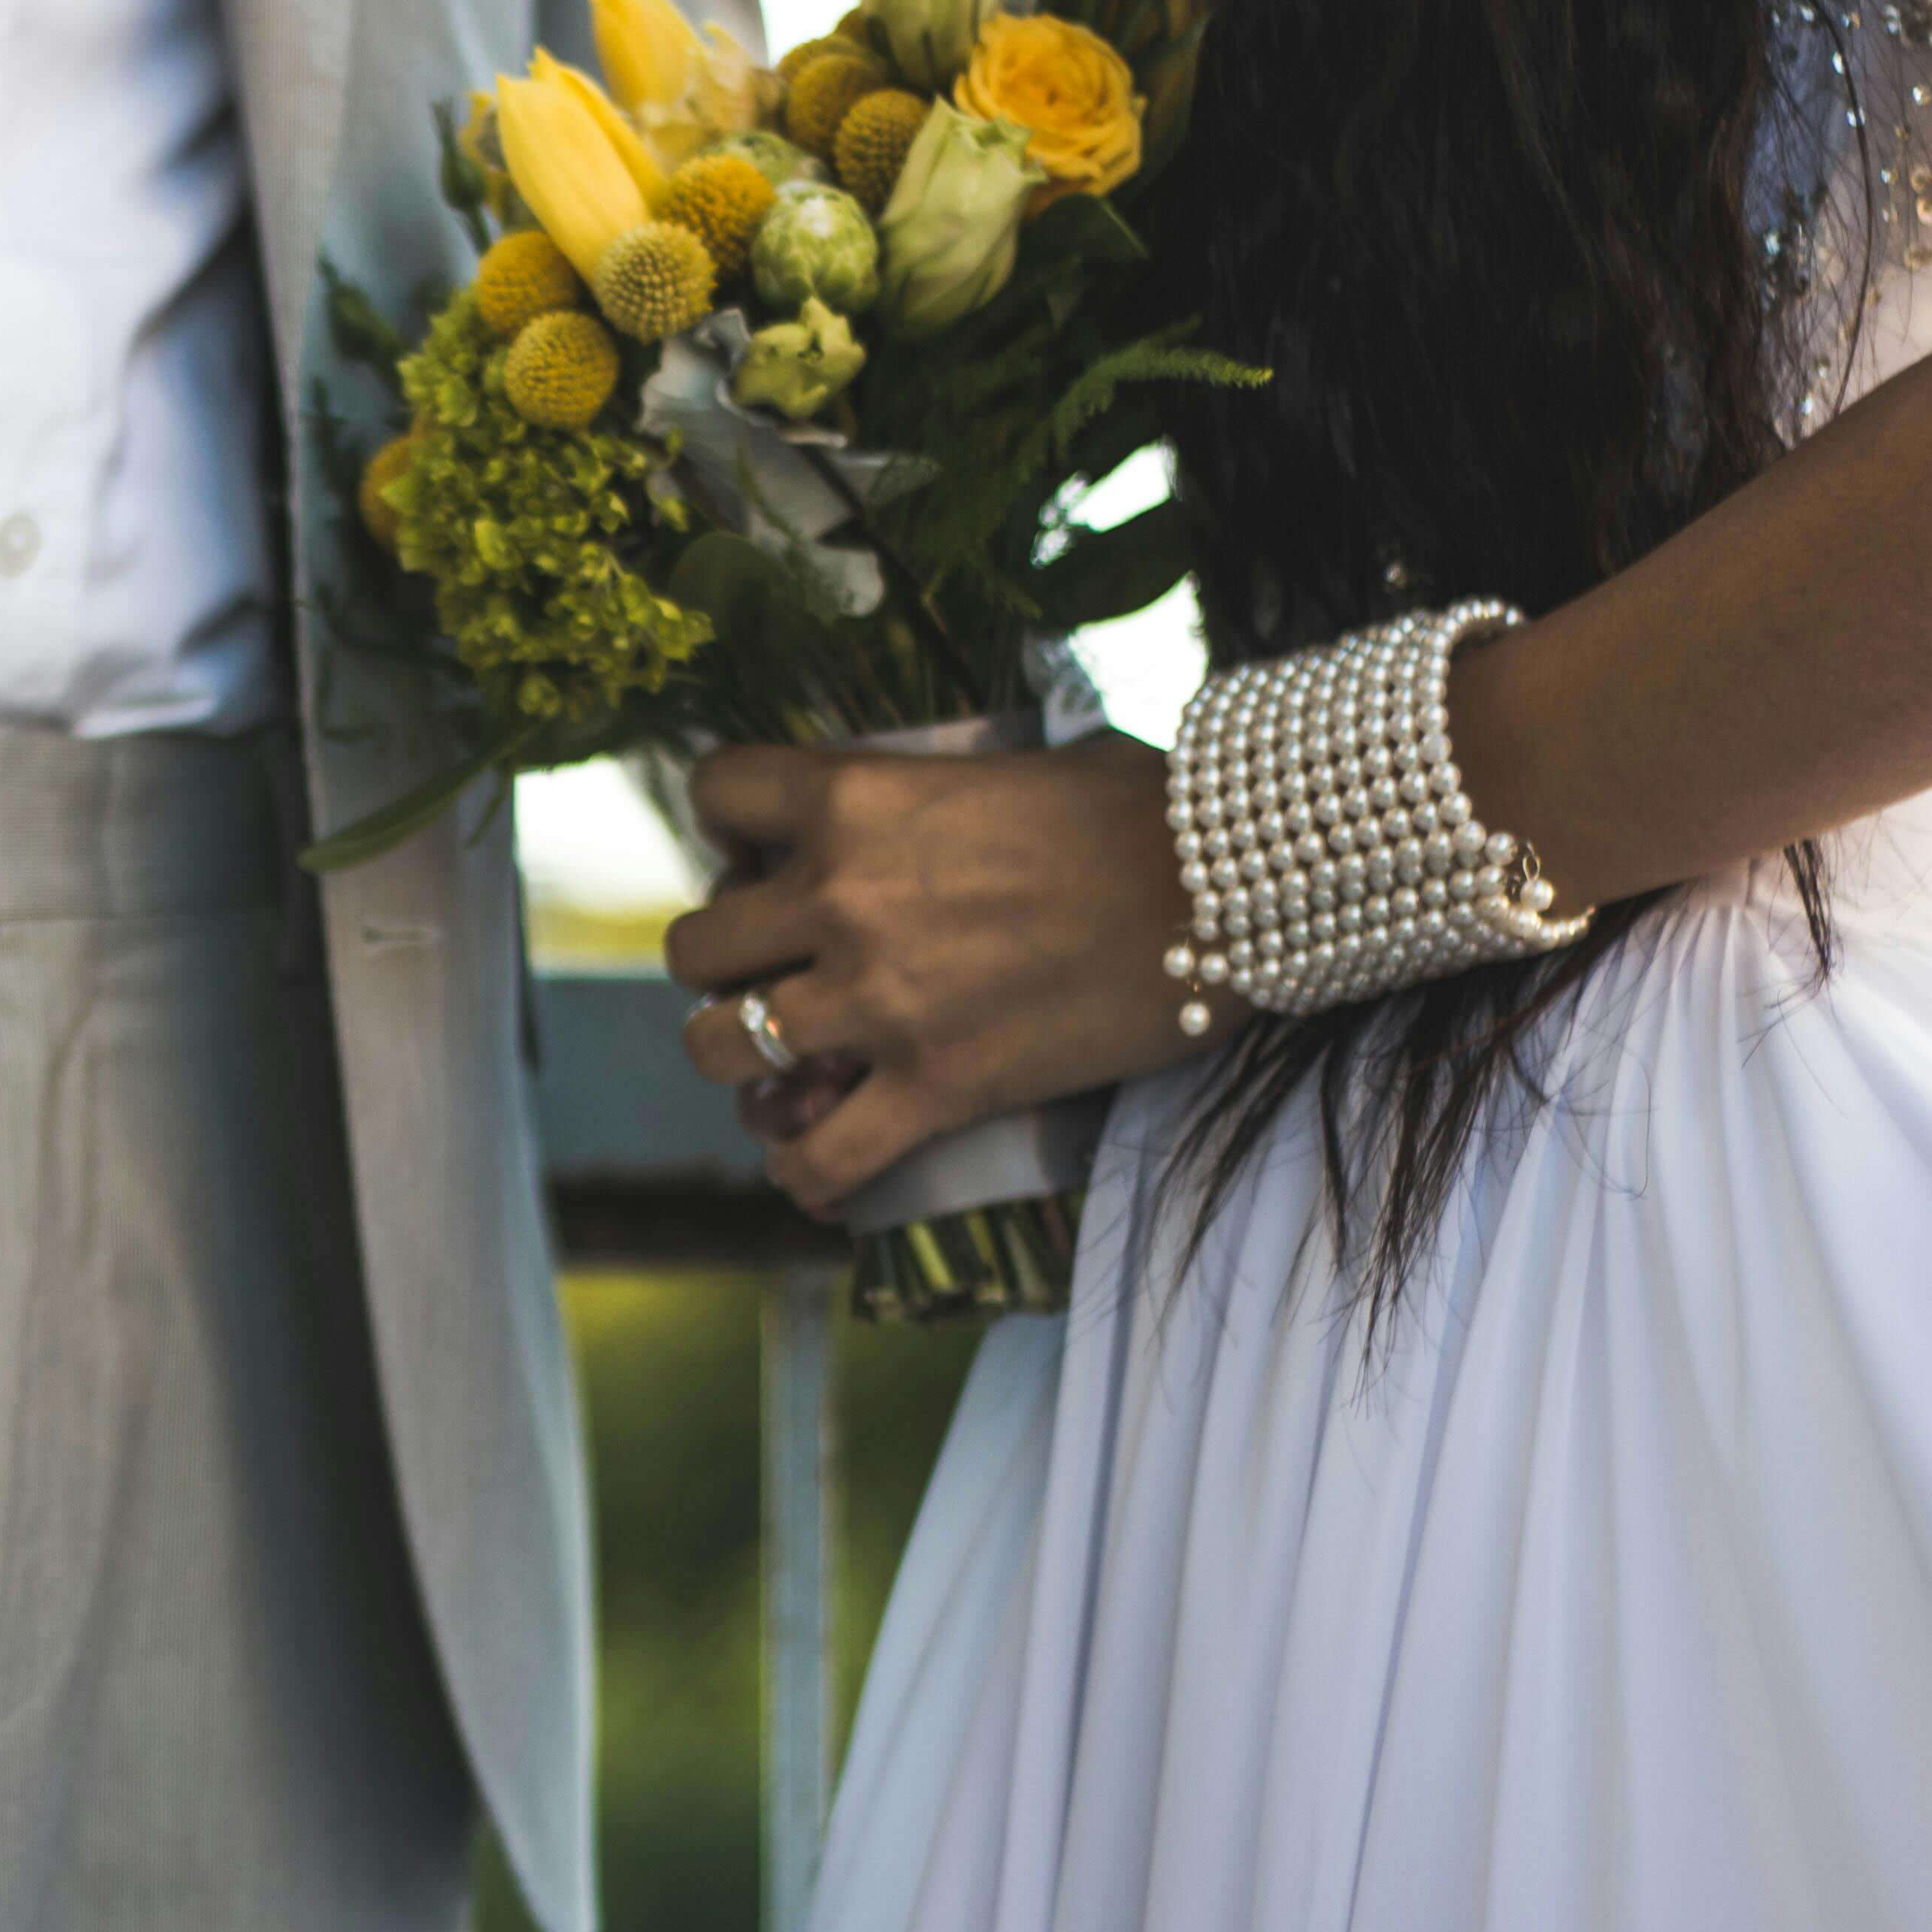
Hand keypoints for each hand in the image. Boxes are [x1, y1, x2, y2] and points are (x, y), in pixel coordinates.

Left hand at [663, 733, 1231, 1215]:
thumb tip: (922, 802)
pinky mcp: (936, 1087)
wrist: (1234, 886)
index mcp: (856, 797)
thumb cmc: (1147, 808)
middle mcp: (842, 897)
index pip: (716, 791)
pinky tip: (812, 1161)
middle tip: (770, 967)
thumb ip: (935, 788)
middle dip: (721, 959)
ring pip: (722, 1049)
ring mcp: (881, 1001)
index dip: (726, 821)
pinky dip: (804, 1169)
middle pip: (697, 944)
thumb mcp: (1015, 762)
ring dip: (740, 1057)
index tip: (756, 845)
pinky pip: (820, 1156)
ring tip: (779, 1059)